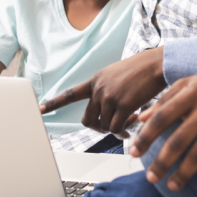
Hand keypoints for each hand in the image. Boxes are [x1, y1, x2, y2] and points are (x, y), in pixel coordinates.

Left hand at [40, 47, 167, 136]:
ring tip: (129, 124)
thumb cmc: (140, 69)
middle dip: (98, 128)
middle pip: (88, 120)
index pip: (70, 94)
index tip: (40, 109)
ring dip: (116, 130)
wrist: (156, 63)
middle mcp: (99, 89)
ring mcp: (110, 97)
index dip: (54, 104)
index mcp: (95, 81)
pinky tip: (132, 127)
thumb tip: (106, 111)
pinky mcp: (124, 105)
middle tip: (113, 128)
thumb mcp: (115, 74)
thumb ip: (105, 89)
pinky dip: (123, 132)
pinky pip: (117, 128)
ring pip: (104, 126)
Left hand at [129, 64, 196, 190]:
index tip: (134, 152)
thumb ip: (165, 100)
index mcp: (190, 94)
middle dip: (163, 161)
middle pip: (180, 139)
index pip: (162, 117)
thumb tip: (141, 117)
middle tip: (150, 177)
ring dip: (185, 172)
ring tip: (172, 185)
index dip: (146, 136)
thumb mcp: (189, 84)